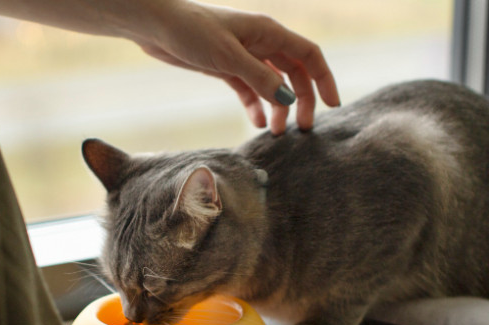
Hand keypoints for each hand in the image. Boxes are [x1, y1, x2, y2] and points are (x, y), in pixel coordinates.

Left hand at [129, 1, 339, 133]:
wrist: (155, 26)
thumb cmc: (191, 31)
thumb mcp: (228, 56)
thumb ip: (260, 78)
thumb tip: (288, 99)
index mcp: (269, 32)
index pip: (309, 55)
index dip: (324, 79)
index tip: (332, 106)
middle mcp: (261, 42)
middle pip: (294, 73)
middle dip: (301, 100)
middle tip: (301, 129)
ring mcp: (244, 55)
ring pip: (272, 84)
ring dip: (276, 107)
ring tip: (274, 132)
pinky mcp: (226, 67)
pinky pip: (249, 88)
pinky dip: (255, 105)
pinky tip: (255, 123)